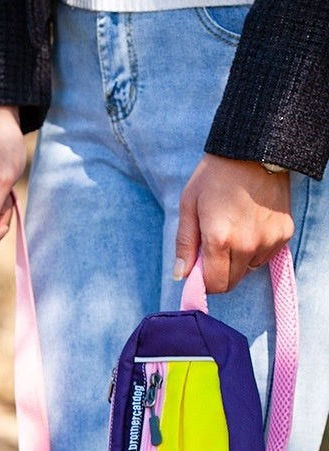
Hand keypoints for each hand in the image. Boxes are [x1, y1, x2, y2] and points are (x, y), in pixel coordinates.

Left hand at [174, 153, 292, 293]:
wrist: (255, 151)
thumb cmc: (215, 177)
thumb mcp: (189, 207)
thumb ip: (184, 244)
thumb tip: (180, 276)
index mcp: (220, 240)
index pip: (214, 285)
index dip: (203, 283)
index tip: (198, 271)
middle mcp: (248, 245)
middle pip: (231, 282)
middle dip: (218, 274)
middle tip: (212, 251)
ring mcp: (269, 240)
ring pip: (248, 270)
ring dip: (237, 262)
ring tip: (232, 234)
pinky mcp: (284, 233)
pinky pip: (264, 256)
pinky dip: (254, 250)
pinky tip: (249, 228)